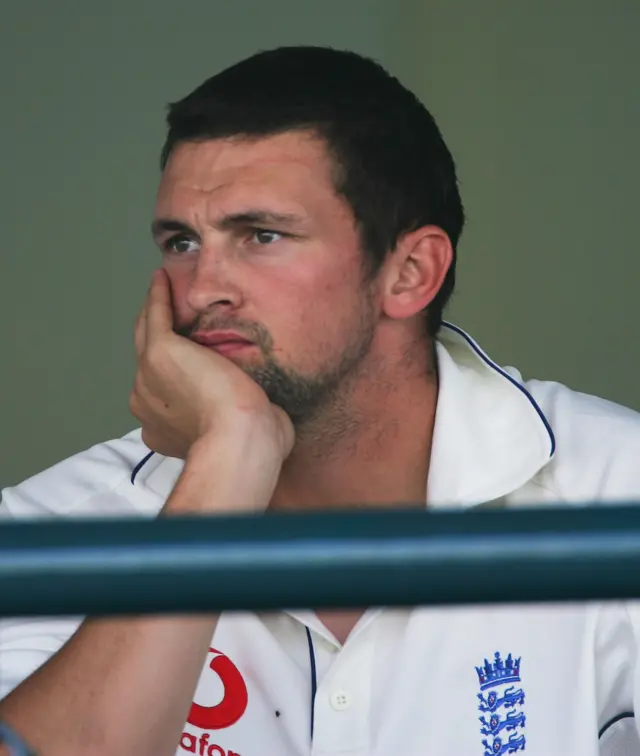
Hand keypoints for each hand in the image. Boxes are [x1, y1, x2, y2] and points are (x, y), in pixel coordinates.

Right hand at [129, 269, 293, 460]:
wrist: (241, 440)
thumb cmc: (252, 445)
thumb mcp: (239, 433)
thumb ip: (239, 419)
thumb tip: (261, 410)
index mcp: (160, 427)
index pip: (163, 392)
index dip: (172, 375)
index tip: (186, 362)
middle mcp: (146, 401)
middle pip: (149, 359)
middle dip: (158, 337)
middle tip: (166, 314)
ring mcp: (148, 375)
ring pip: (147, 333)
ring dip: (154, 311)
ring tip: (162, 290)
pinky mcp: (161, 351)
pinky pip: (155, 314)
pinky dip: (157, 296)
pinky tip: (161, 279)